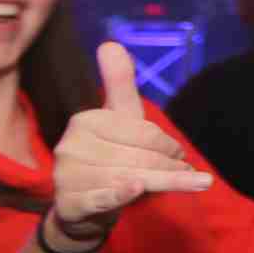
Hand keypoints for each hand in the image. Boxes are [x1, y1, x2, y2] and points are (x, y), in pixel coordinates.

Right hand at [53, 44, 212, 243]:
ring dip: (163, 183)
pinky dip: (120, 194)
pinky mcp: (70, 203)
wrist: (84, 208)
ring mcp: (68, 176)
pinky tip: (136, 188)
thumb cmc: (110, 157)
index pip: (142, 132)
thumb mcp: (118, 119)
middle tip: (185, 173)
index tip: (179, 154)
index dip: (167, 145)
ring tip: (180, 184)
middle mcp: (71, 146)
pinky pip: (102, 197)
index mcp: (85, 121)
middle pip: (140, 156)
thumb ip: (118, 83)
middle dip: (169, 166)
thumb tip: (109, 43)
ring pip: (131, 177)